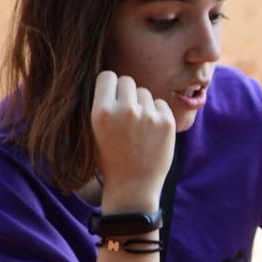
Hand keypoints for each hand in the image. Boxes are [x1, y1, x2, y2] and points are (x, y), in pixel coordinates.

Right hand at [90, 70, 174, 211]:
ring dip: (142, 104)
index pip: (107, 76)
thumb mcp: (95, 131)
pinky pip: (160, 103)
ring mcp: (148, 115)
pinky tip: (150, 131)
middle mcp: (125, 110)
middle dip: (126, 93)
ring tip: (138, 126)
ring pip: (144, 92)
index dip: (109, 86)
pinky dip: (157, 113)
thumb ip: (102, 105)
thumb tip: (111, 78)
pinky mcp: (167, 122)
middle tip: (126, 112)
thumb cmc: (110, 158)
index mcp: (101, 111)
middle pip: (127, 80)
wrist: (133, 185)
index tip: (112, 96)